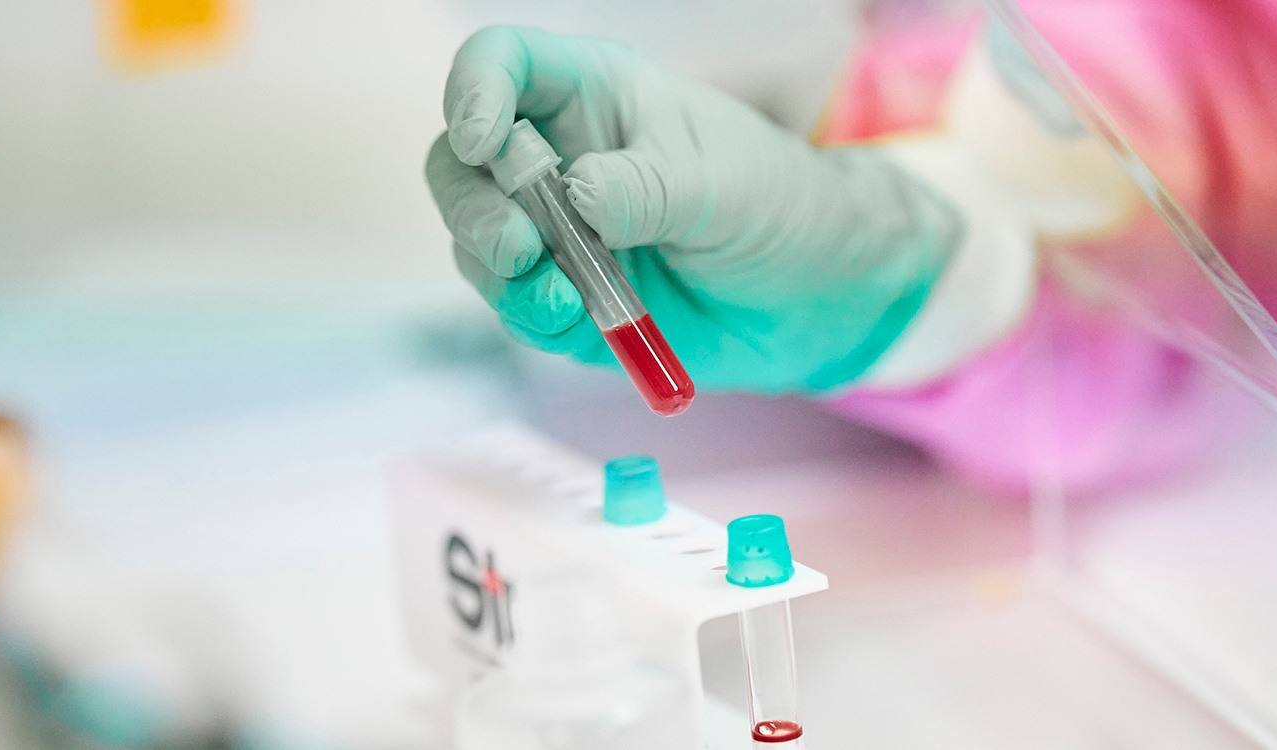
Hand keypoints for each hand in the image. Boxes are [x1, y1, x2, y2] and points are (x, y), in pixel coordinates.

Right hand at [426, 26, 961, 392]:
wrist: (817, 293)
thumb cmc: (776, 203)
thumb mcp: (722, 183)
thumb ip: (647, 186)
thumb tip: (573, 197)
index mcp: (592, 95)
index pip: (502, 64)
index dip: (474, 90)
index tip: (482, 138)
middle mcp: (557, 157)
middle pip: (460, 163)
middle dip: (473, 205)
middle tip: (518, 246)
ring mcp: (554, 232)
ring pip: (476, 241)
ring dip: (498, 270)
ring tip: (558, 296)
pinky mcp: (564, 298)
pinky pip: (516, 306)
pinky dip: (529, 316)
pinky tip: (570, 317)